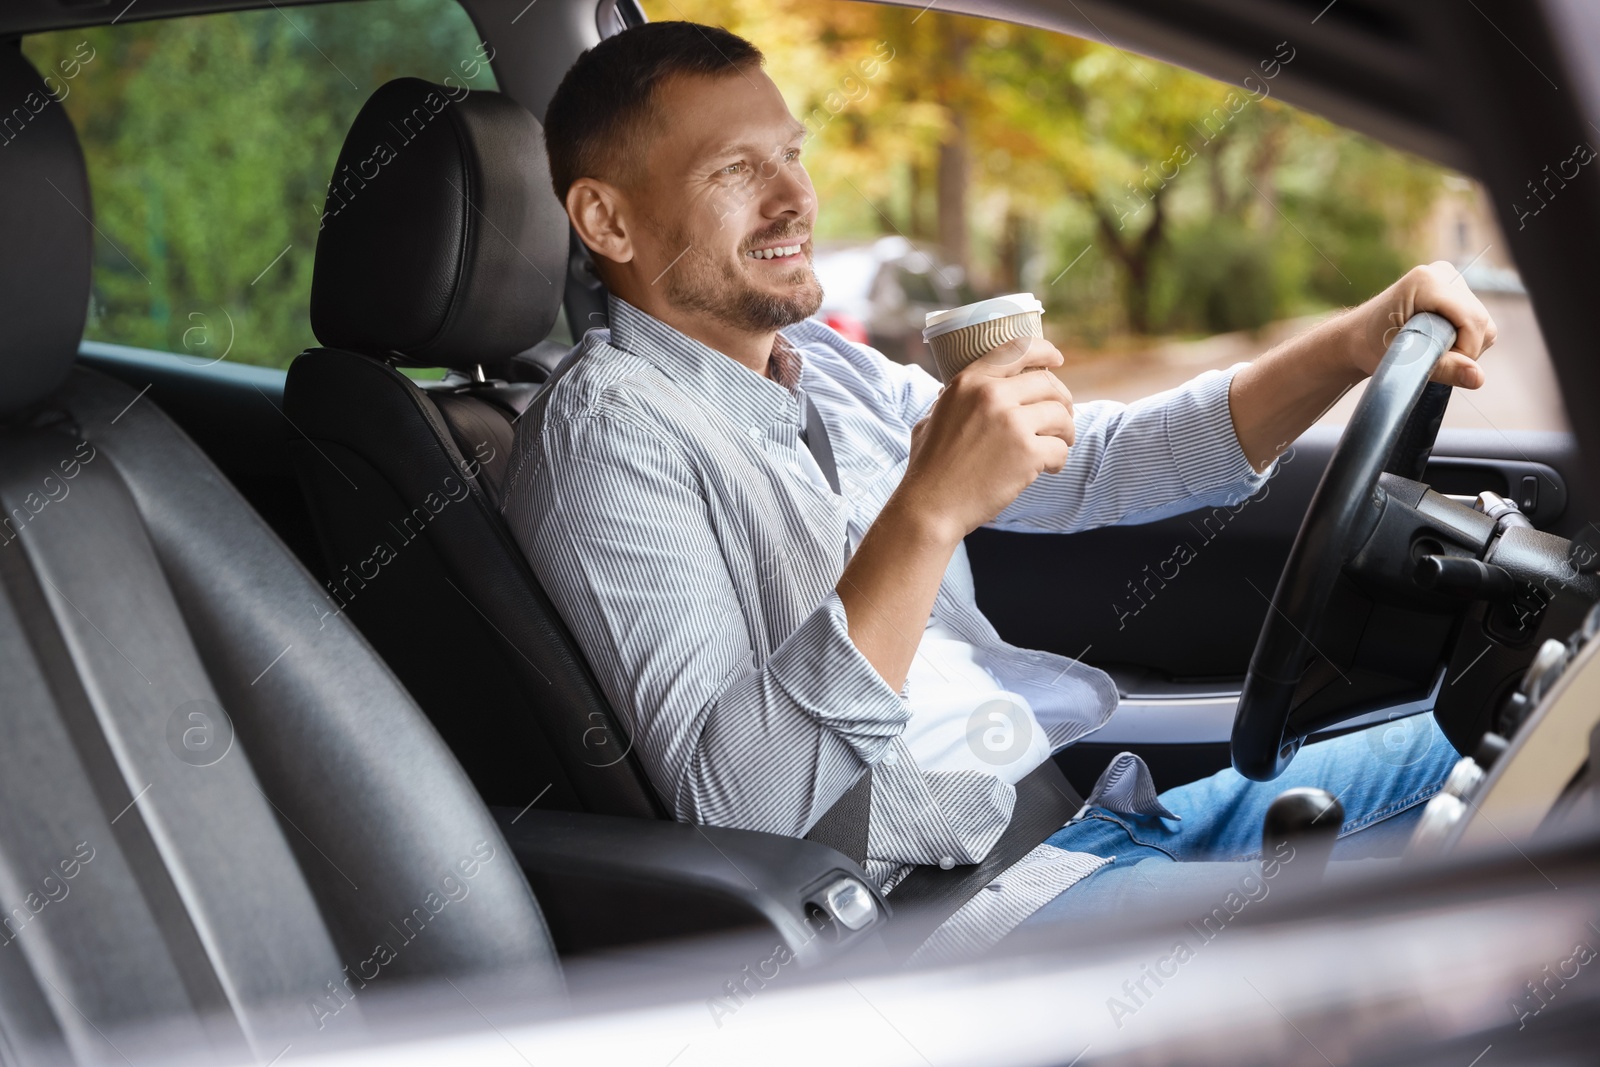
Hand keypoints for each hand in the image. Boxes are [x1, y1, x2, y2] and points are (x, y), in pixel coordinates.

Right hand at [894, 336, 1075, 542]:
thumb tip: (954, 389)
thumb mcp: (931, 419)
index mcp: (969, 382)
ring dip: (1066, 431)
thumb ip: (950, 400)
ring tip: (1059, 444)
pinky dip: (1059, 460)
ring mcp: (1012, 423)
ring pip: (1061, 415)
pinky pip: (1060, 449)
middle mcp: (991, 395)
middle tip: (1062, 418)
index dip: (1044, 351)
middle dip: (1062, 400)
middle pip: (1048, 384)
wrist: (931, 505)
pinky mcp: (1027, 453)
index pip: (1016, 350)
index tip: (1057, 359)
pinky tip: (1049, 469)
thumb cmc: (928, 467)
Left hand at [1349, 261, 1497, 387]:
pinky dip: (1463, 339)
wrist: (1355, 337)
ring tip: (1429, 350)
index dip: (1464, 351)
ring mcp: (1450, 278)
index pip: (1472, 321)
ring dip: (1464, 346)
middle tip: (1430, 361)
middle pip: (1481, 321)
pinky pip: (1477, 321)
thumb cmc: (1369, 347)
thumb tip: (1478, 378)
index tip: (1437, 367)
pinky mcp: (1454, 288)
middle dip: (1464, 350)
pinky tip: (1436, 341)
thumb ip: (1444, 369)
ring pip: (1482, 323)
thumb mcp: (1403, 362)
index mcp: (1427, 282)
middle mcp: (1443, 273)